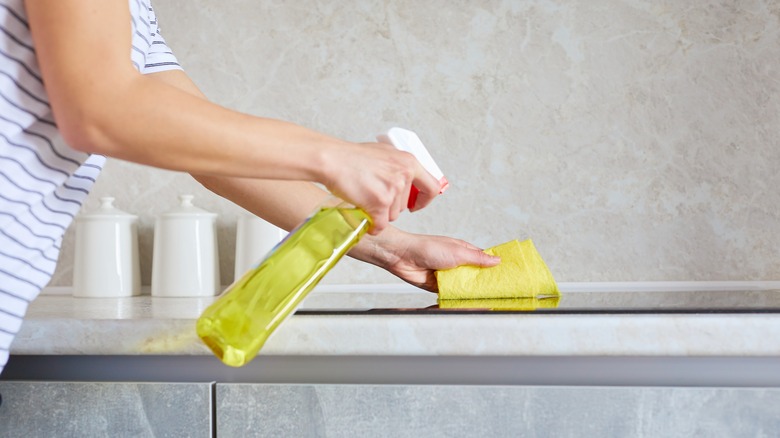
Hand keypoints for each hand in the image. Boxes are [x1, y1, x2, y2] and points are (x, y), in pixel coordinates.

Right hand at [320, 142, 440, 234]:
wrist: (333, 160)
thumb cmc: (352, 156)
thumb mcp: (384, 152)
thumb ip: (399, 166)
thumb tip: (408, 179)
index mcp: (409, 162)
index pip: (432, 187)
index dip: (424, 200)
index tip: (415, 205)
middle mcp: (404, 175)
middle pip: (404, 206)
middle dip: (389, 207)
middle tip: (372, 196)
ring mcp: (392, 190)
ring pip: (392, 216)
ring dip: (379, 214)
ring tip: (364, 198)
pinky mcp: (380, 203)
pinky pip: (380, 225)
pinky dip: (372, 225)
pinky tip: (363, 216)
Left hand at [351, 228, 500, 291]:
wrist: (402, 257)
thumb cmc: (427, 247)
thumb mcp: (457, 251)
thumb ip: (477, 258)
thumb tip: (496, 260)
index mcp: (463, 251)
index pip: (483, 259)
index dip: (494, 266)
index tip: (507, 274)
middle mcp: (456, 263)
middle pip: (475, 275)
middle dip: (485, 282)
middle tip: (500, 290)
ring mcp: (448, 275)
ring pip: (465, 286)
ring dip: (472, 291)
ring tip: (488, 299)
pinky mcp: (439, 287)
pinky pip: (452, 294)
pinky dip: (458, 297)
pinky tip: (468, 302)